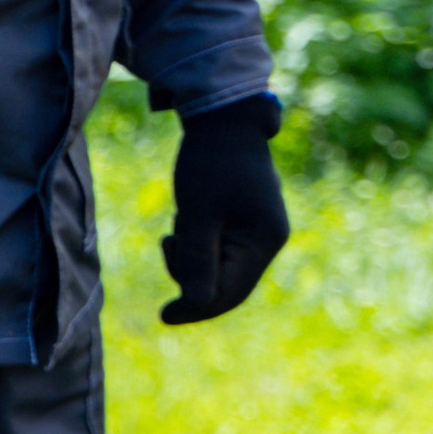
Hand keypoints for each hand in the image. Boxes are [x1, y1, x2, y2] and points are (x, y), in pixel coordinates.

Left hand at [160, 96, 288, 323]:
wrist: (222, 117)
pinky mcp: (246, 223)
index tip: (163, 315)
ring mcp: (259, 231)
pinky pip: (218, 249)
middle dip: (191, 272)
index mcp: (265, 239)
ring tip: (182, 219)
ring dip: (191, 254)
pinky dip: (197, 241)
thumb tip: (195, 304)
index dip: (197, 309)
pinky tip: (188, 216)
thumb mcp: (197, 212)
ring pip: (218, 268)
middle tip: (169, 240)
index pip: (231, 293)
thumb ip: (197, 259)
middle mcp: (269, 239)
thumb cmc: (209, 161)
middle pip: (225, 284)